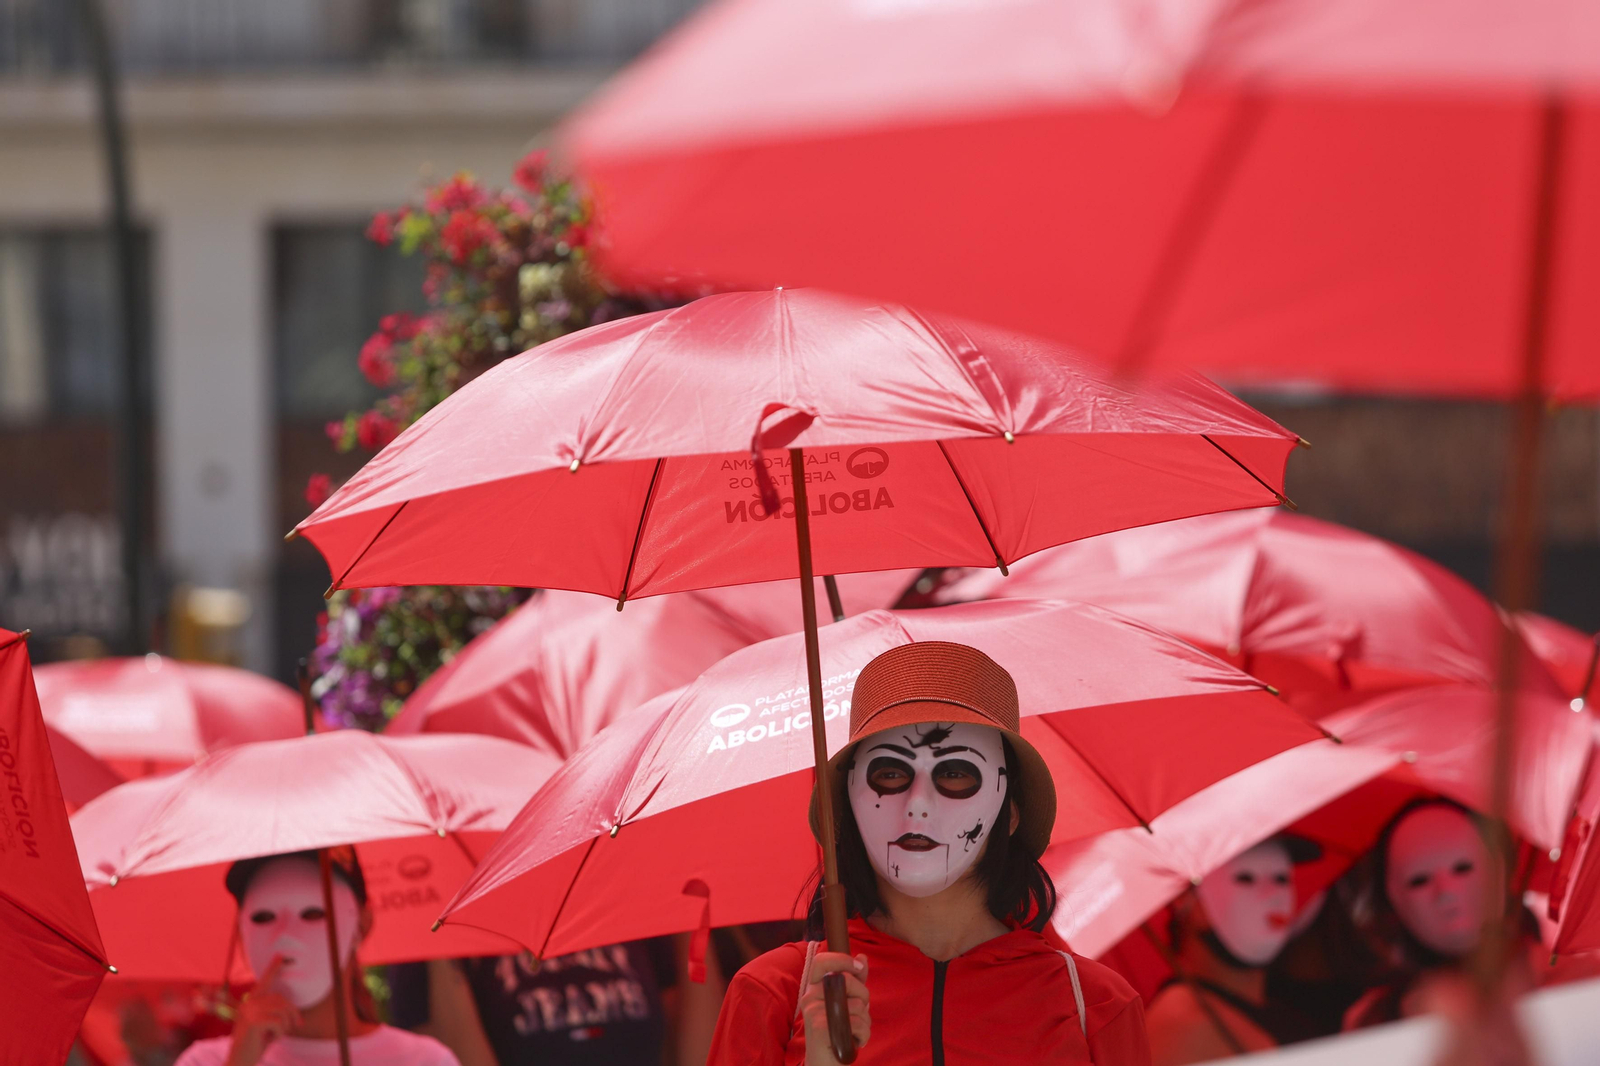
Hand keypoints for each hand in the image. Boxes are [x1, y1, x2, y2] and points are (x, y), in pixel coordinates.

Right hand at [226, 957, 299, 1065]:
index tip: (281, 955)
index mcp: (250, 1002)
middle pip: (282, 1000)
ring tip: (279, 1034)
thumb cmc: (254, 1045)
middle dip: (293, 1013)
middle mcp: (248, 1003)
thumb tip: (293, 1012)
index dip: (273, 969)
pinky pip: (280, 1022)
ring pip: (283, 1010)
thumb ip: (274, 1015)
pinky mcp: (253, 1022)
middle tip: (297, 1025)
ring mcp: (249, 1011)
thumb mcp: (265, 1027)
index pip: (264, 982)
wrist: (239, 1062)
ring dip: (287, 1025)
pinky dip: (281, 1032)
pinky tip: (273, 1039)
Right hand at [800, 951, 868, 1065]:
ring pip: (856, 1004)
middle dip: (864, 996)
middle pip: (847, 981)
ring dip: (865, 1021)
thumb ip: (854, 982)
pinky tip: (854, 1041)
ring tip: (855, 1031)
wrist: (825, 1065)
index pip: (822, 961)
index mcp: (815, 988)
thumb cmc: (837, 1033)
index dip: (842, 959)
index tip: (858, 967)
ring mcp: (813, 1012)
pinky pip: (856, 1023)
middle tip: (860, 1013)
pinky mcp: (820, 1028)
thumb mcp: (847, 1004)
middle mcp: (810, 997)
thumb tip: (862, 958)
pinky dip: (863, 1034)